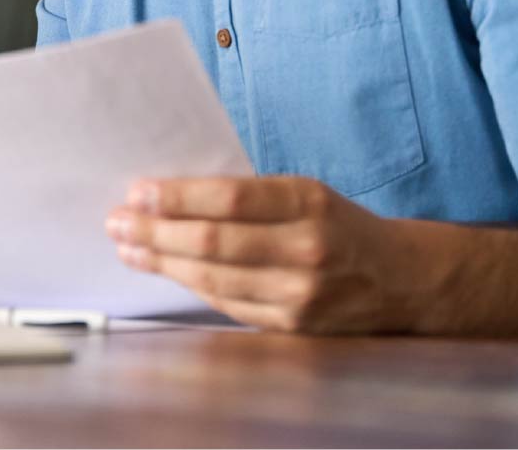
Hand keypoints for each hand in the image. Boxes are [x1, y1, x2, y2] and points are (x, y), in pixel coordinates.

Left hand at [106, 175, 423, 333]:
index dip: (177, 196)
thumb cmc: (338, 224)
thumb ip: (247, 194)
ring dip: (162, 262)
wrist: (401, 279)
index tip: (137, 191)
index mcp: (308, 201)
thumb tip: (170, 194)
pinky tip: (164, 270)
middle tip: (117, 221)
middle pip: (214, 243)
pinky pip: (227, 304)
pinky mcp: (293, 326)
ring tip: (129, 247)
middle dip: (155, 231)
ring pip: (214, 279)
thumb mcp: (303, 191)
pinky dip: (191, 285)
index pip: (230, 197)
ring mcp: (300, 293)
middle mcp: (306, 248)